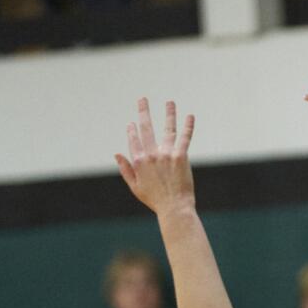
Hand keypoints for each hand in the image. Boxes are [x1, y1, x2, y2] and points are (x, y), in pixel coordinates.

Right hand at [116, 98, 194, 215]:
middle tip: (142, 99)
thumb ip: (126, 169)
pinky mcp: (180, 157)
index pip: (134, 140)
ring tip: (170, 102)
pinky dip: (188, 126)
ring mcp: (166, 154)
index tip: (132, 123)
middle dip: (143, 112)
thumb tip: (116, 154)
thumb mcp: (135, 186)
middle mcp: (151, 155)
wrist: (174, 208)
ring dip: (168, 114)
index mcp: (138, 161)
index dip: (132, 130)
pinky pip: (184, 138)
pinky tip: (190, 116)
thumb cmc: (155, 200)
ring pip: (167, 129)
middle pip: (146, 128)